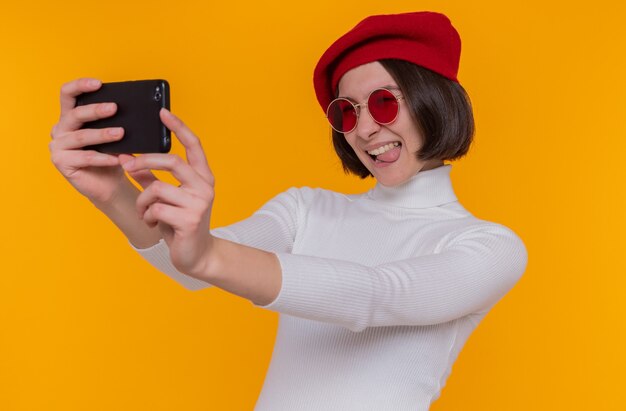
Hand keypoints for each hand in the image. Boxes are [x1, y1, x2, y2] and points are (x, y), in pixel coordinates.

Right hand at [49, 78, 135, 205]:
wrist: (110, 184)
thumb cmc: (111, 155)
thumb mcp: (113, 135)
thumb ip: (115, 121)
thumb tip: (133, 110)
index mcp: (70, 117)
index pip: (68, 94)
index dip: (80, 86)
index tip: (98, 83)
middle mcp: (60, 129)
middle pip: (74, 114)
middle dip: (95, 110)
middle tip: (114, 108)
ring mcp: (57, 146)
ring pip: (81, 136)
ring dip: (102, 134)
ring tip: (120, 133)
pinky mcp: (60, 162)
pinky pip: (85, 158)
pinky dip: (103, 158)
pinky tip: (117, 158)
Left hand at [122, 108, 215, 278]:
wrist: (196, 256)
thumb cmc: (179, 224)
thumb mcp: (166, 198)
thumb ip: (150, 178)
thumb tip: (128, 158)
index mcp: (202, 177)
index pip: (194, 145)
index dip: (179, 127)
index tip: (163, 111)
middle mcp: (205, 186)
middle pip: (171, 161)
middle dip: (144, 161)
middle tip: (126, 164)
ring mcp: (199, 203)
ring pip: (157, 189)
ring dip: (143, 202)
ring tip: (145, 214)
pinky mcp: (190, 219)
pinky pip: (156, 208)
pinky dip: (147, 216)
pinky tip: (152, 225)